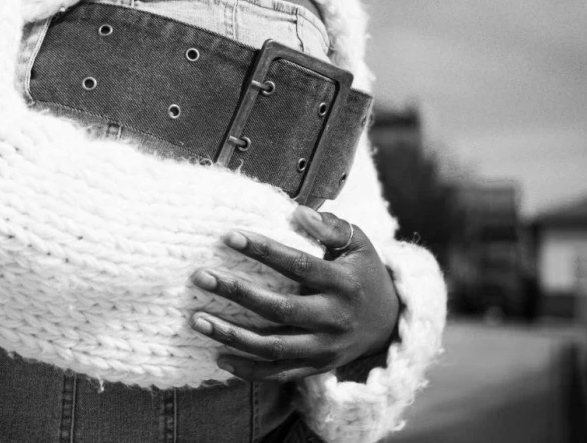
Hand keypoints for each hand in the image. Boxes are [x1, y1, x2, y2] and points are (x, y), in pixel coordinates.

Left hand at [189, 206, 399, 382]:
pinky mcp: (316, 368)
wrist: (389, 324)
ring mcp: (324, 348)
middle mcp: (333, 318)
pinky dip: (248, 370)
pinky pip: (278, 374)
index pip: (297, 265)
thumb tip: (298, 212)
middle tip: (200, 277)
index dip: (263, 250)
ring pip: (273, 347)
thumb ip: (331, 227)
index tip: (228, 236)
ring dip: (232, 335)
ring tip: (196, 320)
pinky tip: (217, 356)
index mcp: (342, 283)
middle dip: (236, 292)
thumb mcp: (358, 244)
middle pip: (278, 309)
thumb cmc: (363, 273)